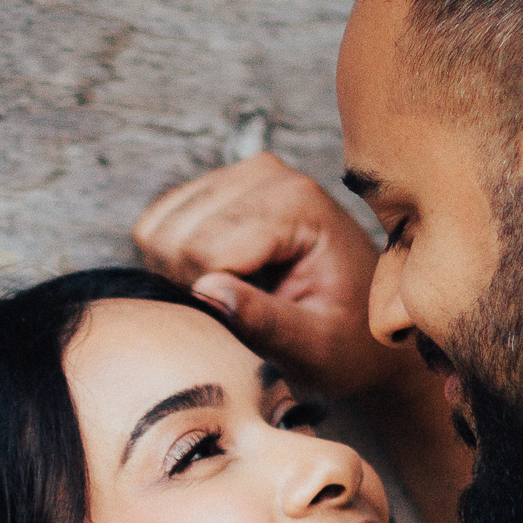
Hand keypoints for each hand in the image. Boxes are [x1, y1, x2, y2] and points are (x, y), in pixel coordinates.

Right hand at [133, 152, 410, 396]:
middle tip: (247, 311)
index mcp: (296, 203)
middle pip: (173, 237)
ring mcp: (238, 175)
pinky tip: (227, 279)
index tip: (255, 323)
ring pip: (156, 230)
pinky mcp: (218, 189)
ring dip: (184, 275)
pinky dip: (177, 263)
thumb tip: (206, 292)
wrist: (365, 328)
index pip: (205, 251)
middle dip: (195, 286)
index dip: (214, 302)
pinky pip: (157, 227)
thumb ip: (266, 322)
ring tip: (241, 295)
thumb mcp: (316, 347)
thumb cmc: (348, 343)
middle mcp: (264, 174)